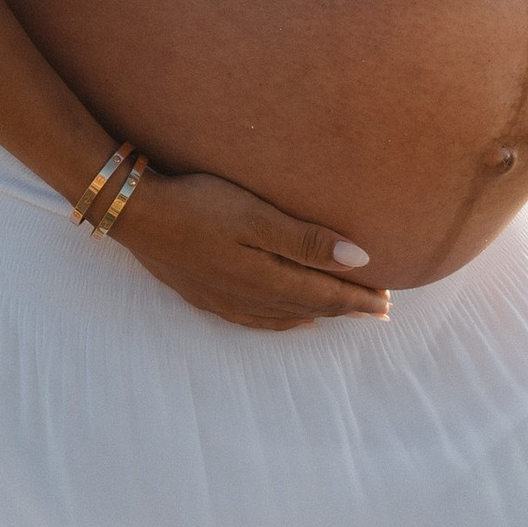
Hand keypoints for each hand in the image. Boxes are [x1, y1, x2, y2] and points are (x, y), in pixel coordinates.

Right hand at [112, 164, 392, 330]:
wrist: (138, 214)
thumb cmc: (201, 205)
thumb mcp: (257, 216)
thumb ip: (307, 240)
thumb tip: (360, 260)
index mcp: (270, 277)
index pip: (327, 293)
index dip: (360, 299)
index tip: (389, 301)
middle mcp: (253, 297)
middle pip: (311, 307)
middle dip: (348, 308)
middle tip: (380, 310)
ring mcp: (228, 300)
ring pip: (286, 316)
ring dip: (319, 314)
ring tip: (343, 314)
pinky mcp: (208, 296)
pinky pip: (257, 320)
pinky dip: (283, 321)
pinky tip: (289, 318)